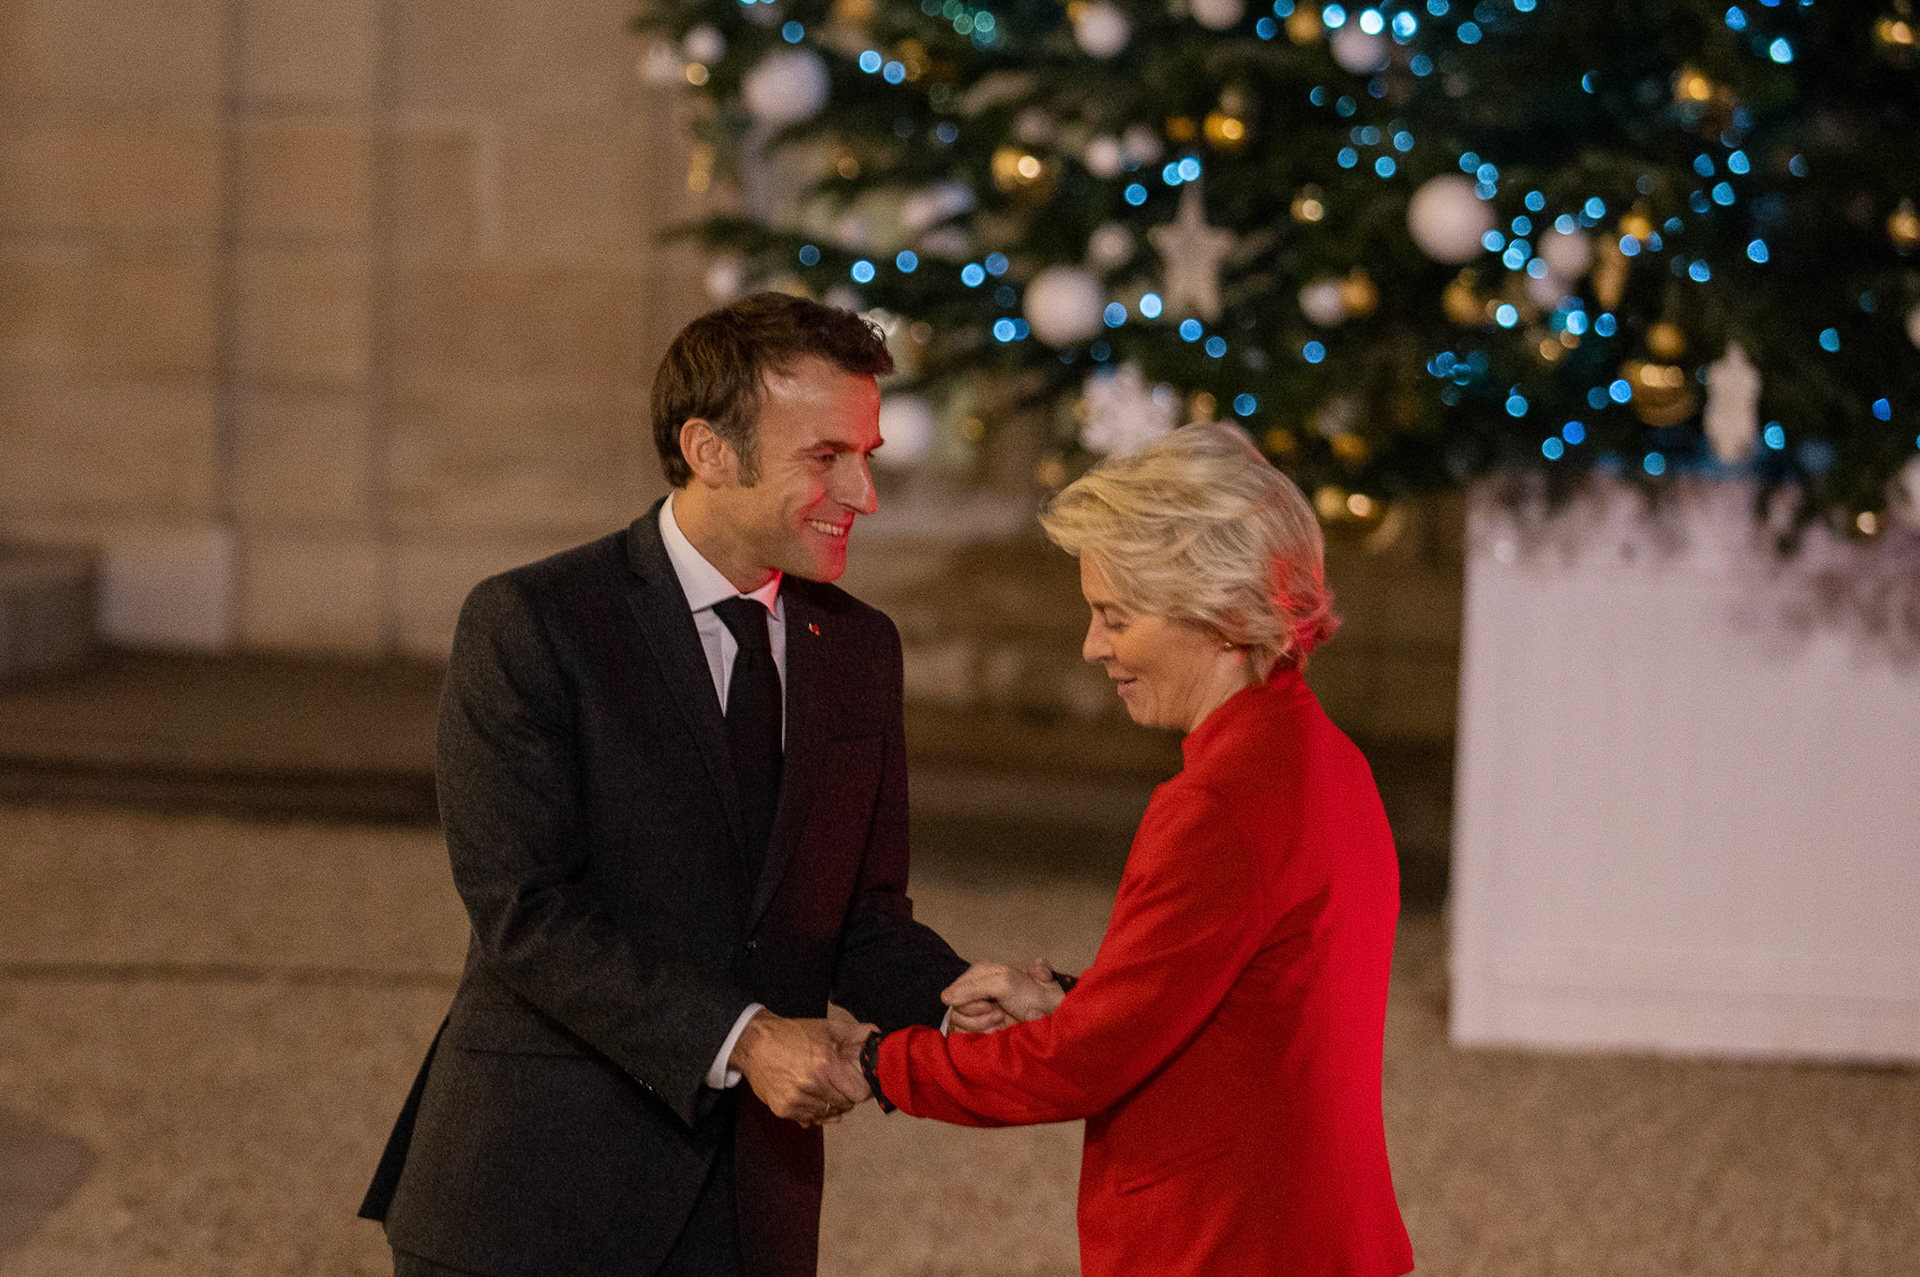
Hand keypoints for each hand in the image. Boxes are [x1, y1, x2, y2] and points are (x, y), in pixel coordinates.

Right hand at [730, 1011, 874, 1125]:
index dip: (862, 1088)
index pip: (860, 1094)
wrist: (755, 1043)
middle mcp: (812, 1085)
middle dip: (846, 1095)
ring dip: (829, 1103)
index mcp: (826, 1064)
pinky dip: (813, 1110)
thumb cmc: (793, 1034)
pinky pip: (810, 1119)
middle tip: (838, 1081)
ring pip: (828, 1113)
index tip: (857, 1082)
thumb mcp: (829, 1027)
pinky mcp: (784, 1109)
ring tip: (821, 1086)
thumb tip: (879, 1038)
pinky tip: (809, 1095)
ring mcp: (797, 1100)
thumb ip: (859, 1033)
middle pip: (846, 1105)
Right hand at [942, 958, 1065, 1032]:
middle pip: (955, 1005)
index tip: (988, 1002)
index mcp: (981, 974)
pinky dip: (978, 1035)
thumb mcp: (1002, 983)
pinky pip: (961, 1034)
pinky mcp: (978, 1030)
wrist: (1049, 1014)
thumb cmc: (1032, 995)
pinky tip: (994, 1033)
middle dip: (976, 1012)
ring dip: (980, 1024)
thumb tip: (944, 998)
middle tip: (998, 1012)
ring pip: (957, 1020)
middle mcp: (977, 992)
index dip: (969, 996)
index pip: (957, 987)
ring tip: (1000, 1022)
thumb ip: (971, 987)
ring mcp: (977, 1012)